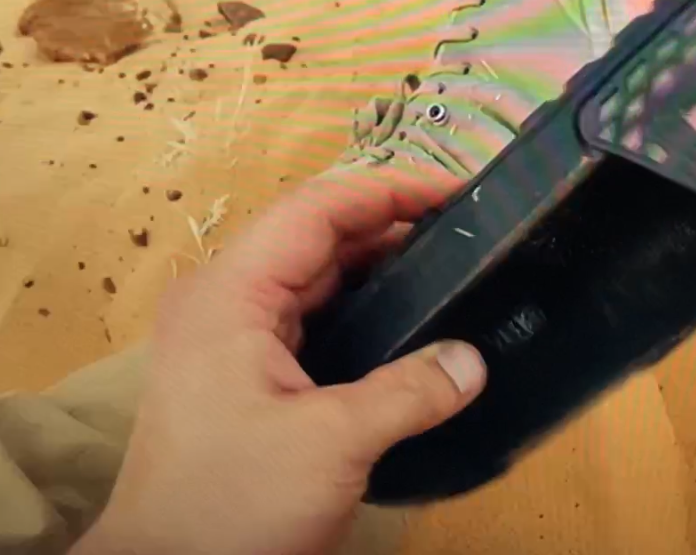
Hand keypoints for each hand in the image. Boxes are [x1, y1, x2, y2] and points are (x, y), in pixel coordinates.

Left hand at [76, 171, 486, 554]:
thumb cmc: (229, 507)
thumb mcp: (332, 444)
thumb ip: (409, 393)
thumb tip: (473, 361)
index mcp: (230, 295)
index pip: (315, 209)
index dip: (387, 189)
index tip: (455, 194)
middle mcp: (223, 303)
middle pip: (315, 238)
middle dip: (390, 227)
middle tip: (467, 234)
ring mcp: (227, 341)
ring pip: (314, 281)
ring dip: (378, 272)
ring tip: (451, 272)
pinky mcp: (240, 378)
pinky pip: (308, 321)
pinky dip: (360, 313)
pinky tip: (408, 329)